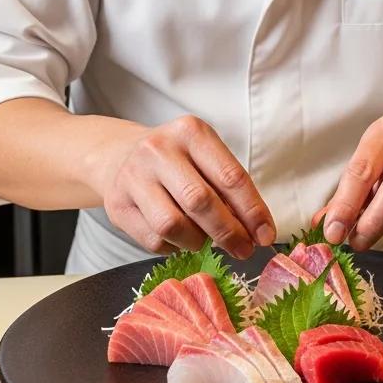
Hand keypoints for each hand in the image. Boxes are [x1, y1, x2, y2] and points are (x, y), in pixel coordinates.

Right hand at [89, 115, 276, 257]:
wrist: (120, 156)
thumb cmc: (177, 161)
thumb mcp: (205, 158)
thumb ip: (228, 188)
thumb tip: (255, 230)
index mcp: (192, 132)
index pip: (231, 177)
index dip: (253, 211)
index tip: (266, 235)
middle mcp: (160, 150)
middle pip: (201, 202)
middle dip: (229, 232)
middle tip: (244, 250)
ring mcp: (134, 176)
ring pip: (173, 225)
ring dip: (197, 241)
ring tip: (205, 240)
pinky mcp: (117, 205)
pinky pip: (153, 240)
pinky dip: (174, 247)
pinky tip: (180, 238)